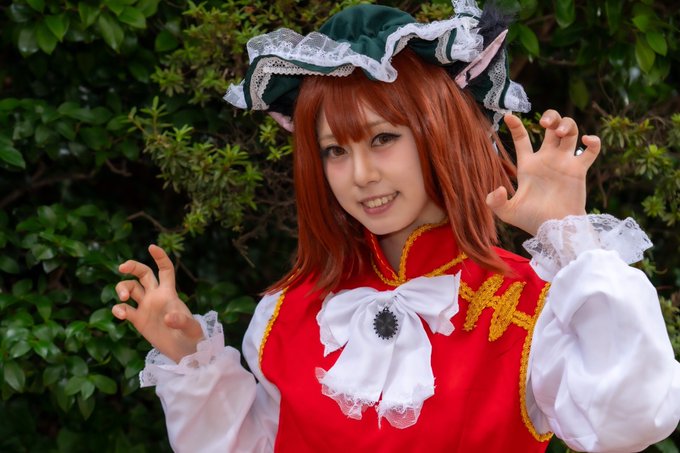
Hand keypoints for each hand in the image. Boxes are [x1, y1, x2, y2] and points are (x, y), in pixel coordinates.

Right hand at [112, 245, 202, 362]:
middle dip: (131, 266)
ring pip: (129, 288)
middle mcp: (156, 296)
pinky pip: (123, 309)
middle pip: (142, 273)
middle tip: (122, 268)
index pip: (165, 269)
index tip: (151, 246)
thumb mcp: (192, 329)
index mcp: (169, 293)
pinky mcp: (138, 320)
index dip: (159, 257)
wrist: (186, 353)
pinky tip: (120, 314)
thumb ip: (182, 322)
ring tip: (123, 298)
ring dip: (122, 288)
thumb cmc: (194, 337)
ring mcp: (146, 307)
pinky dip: (118, 309)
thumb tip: (168, 318)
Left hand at [486, 110, 600, 235]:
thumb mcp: (507, 213)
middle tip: (545, 124)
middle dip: (551, 117)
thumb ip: (495, 202)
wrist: (555, 229)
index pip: (522, 139)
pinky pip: (591, 151)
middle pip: (552, 127)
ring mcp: (563, 162)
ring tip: (561, 132)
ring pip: (571, 132)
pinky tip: (587, 141)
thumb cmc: (531, 221)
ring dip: (568, 124)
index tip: (508, 116)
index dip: (516, 126)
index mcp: (528, 165)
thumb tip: (498, 189)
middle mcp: (547, 159)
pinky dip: (593, 142)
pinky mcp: (579, 170)